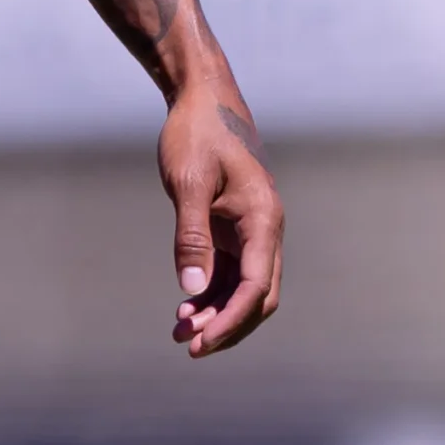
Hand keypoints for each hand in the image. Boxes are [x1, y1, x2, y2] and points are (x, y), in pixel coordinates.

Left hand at [158, 85, 282, 356]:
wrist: (202, 97)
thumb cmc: (196, 134)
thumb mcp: (188, 183)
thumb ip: (191, 236)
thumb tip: (191, 288)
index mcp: (263, 218)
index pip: (257, 286)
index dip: (231, 320)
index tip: (202, 342)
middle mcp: (265, 227)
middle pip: (259, 296)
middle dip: (227, 325)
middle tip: (189, 346)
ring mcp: (251, 228)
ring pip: (244, 287)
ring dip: (217, 312)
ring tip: (180, 333)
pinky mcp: (234, 225)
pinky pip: (230, 270)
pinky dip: (212, 292)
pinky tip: (186, 307)